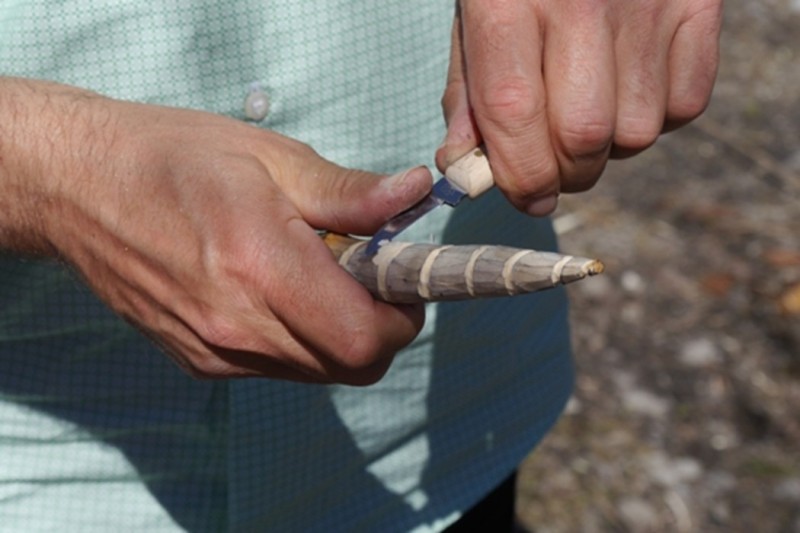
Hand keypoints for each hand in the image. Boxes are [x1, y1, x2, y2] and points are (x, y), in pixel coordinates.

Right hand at [0, 79, 430, 383]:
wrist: (79, 186)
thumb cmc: (174, 158)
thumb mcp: (270, 157)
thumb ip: (348, 193)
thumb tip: (416, 194)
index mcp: (259, 266)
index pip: (363, 336)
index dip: (401, 315)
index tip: (400, 277)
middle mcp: (236, 326)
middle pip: (352, 366)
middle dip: (379, 327)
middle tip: (366, 272)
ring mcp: (214, 352)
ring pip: (319, 372)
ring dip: (340, 334)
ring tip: (316, 274)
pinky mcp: (199, 361)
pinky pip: (278, 368)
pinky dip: (301, 340)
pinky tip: (278, 291)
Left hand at [437, 0, 722, 214]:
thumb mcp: (476, 16)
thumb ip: (468, 94)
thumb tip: (466, 169)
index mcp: (508, 0)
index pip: (513, 115)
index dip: (519, 175)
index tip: (524, 197)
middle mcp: (582, 1)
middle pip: (583, 137)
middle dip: (565, 173)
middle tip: (555, 163)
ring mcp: (647, 2)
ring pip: (638, 134)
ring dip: (610, 146)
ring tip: (592, 108)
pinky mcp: (699, 4)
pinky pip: (686, 106)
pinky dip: (658, 116)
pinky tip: (631, 86)